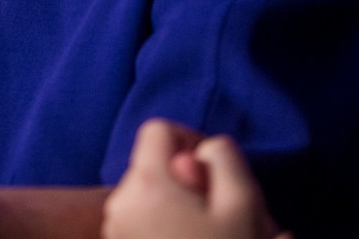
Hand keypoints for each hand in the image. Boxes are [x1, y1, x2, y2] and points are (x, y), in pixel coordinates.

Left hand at [102, 119, 284, 238]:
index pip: (160, 130)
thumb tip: (201, 152)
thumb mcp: (243, 202)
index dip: (193, 141)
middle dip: (193, 183)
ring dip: (188, 211)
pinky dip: (173, 231)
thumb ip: (224, 157)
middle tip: (227, 214)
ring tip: (219, 235)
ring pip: (155, 200)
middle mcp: (119, 206)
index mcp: (145, 184)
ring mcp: (116, 235)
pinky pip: (147, 227)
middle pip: (157, 167)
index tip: (215, 174)